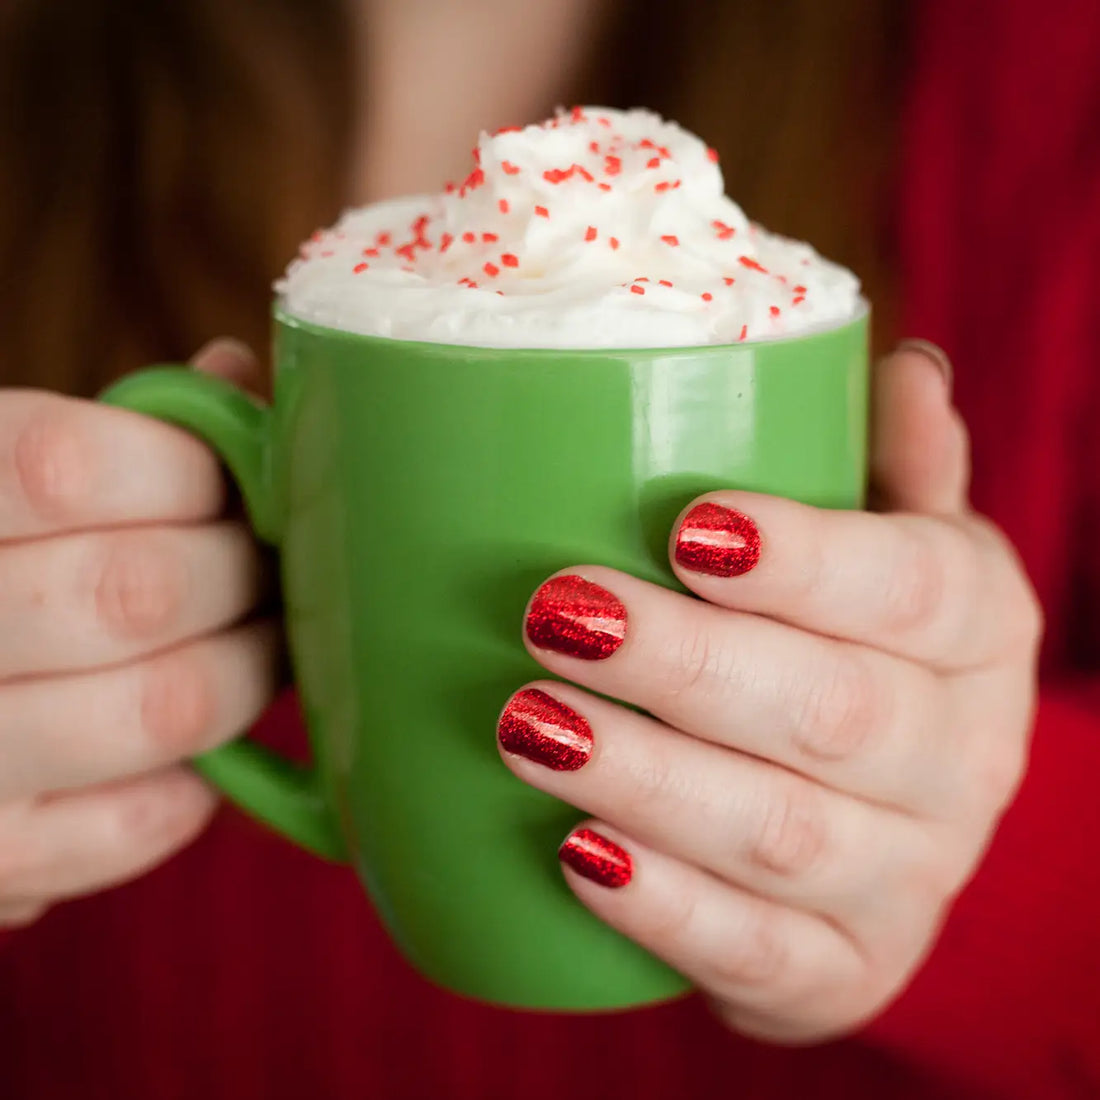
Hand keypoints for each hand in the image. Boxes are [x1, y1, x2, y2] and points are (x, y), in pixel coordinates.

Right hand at [0, 340, 279, 928]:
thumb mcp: (0, 473)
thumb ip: (112, 431)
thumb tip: (235, 375)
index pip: (66, 468)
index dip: (186, 473)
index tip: (228, 486)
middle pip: (137, 591)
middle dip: (239, 575)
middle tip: (267, 570)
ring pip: (163, 708)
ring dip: (245, 670)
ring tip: (254, 645)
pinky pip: (139, 824)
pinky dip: (195, 779)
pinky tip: (186, 744)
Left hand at [498, 342, 1040, 1042]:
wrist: (881, 833)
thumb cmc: (862, 653)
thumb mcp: (900, 555)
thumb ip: (897, 473)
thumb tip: (905, 368)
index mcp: (978, 633)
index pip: (917, 588)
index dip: (807, 559)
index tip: (686, 526)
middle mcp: (963, 761)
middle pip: (835, 713)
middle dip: (687, 665)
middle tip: (557, 614)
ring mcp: (911, 881)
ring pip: (782, 836)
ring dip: (649, 780)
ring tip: (527, 726)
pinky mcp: (845, 973)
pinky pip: (758, 953)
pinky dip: (665, 908)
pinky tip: (577, 855)